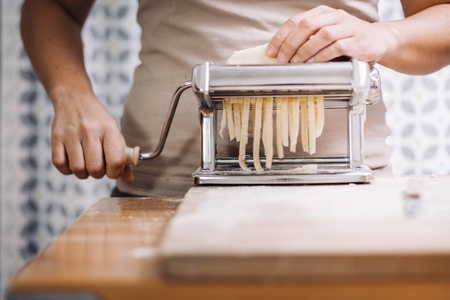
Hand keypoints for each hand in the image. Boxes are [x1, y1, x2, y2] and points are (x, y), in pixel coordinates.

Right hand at [51, 90, 133, 182]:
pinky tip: (73, 161)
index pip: (116, 160)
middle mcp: (90, 130)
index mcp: (109, 129)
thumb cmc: (99, 122)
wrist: (74, 99)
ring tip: (86, 164)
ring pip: (77, 169)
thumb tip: (129, 180)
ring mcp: (71, 134)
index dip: (116, 172)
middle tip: (99, 167)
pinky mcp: (56, 137)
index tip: (113, 170)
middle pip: (95, 168)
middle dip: (99, 174)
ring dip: (83, 173)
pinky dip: (67, 169)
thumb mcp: (115, 133)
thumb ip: (123, 157)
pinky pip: (60, 164)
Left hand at [266, 5, 396, 64]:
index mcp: (323, 13)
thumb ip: (308, 39)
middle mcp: (335, 16)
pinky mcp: (357, 41)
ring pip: (322, 35)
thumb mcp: (326, 34)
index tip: (271, 51)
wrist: (379, 41)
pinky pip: (336, 47)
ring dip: (305, 50)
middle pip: (306, 25)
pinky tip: (314, 64)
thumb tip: (282, 53)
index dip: (281, 37)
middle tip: (281, 59)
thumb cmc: (348, 39)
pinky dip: (322, 56)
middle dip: (290, 44)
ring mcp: (347, 27)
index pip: (296, 21)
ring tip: (296, 63)